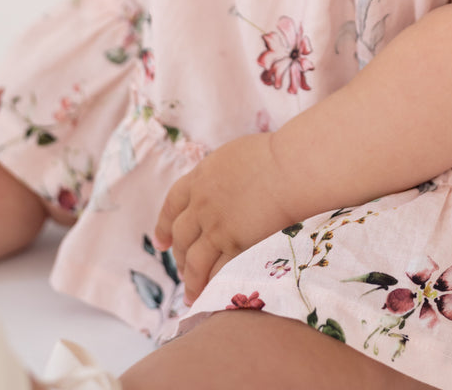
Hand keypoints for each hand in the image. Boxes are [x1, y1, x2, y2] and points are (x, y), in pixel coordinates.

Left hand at [153, 133, 292, 305]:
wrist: (290, 167)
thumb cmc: (273, 156)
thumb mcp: (232, 157)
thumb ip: (218, 176)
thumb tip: (218, 188)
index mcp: (199, 178)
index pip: (172, 205)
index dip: (163, 227)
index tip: (161, 244)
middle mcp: (201, 204)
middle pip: (180, 237)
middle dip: (179, 257)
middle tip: (182, 271)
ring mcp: (216, 226)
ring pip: (193, 261)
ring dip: (190, 280)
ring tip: (191, 295)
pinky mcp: (234, 244)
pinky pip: (216, 270)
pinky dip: (212, 283)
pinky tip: (213, 293)